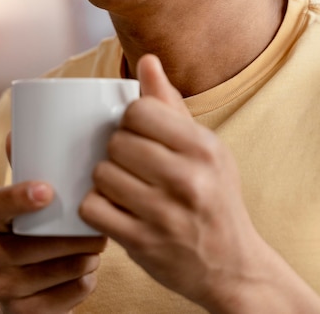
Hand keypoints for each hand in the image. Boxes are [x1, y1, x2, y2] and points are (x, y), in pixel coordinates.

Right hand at [0, 135, 106, 313]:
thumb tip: (18, 128)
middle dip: (72, 236)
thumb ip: (29, 164)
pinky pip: (66, 297)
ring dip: (84, 257)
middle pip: (31, 245)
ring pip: (55, 270)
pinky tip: (87, 273)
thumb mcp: (32, 200)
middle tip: (99, 228)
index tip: (47, 190)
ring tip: (96, 246)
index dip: (15, 197)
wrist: (35, 290)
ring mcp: (3, 289)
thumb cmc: (40, 231)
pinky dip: (84, 283)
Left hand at [79, 54, 269, 310]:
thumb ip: (170, 104)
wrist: (232, 265)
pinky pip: (93, 208)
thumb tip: (147, 60)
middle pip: (116, 142)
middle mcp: (188, 179)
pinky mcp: (142, 243)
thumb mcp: (204, 147)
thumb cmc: (214, 195)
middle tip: (130, 163)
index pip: (138, 111)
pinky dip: (96, 207)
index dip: (129, 120)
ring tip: (123, 186)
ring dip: (105, 179)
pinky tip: (113, 208)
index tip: (138, 134)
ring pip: (102, 174)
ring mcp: (164, 214)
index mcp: (203, 147)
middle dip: (116, 151)